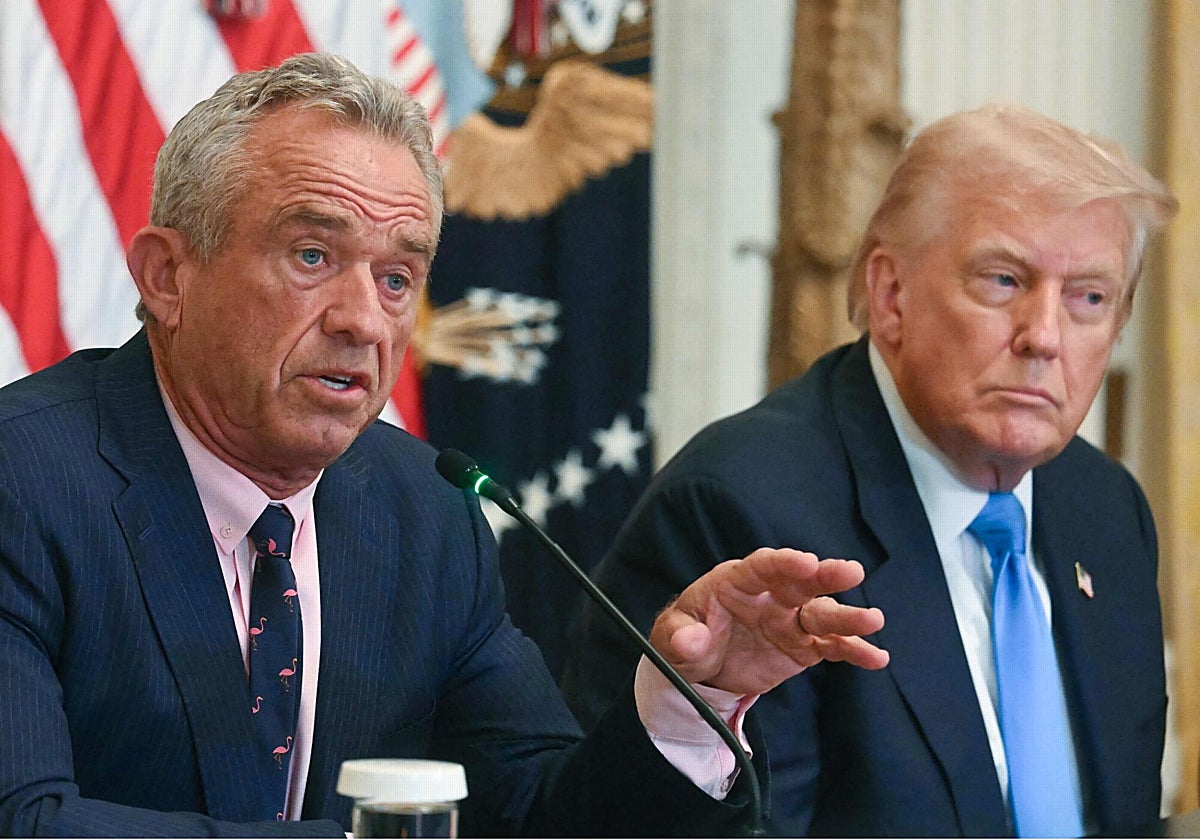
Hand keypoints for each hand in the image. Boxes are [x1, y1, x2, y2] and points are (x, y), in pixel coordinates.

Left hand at [648, 547, 888, 695]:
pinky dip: (853, 650)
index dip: (784, 563)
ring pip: (823, 614)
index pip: (763, 566)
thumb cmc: (686, 638)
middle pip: (802, 582)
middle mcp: (771, 595)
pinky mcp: (803, 645)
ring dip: (847, 617)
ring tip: (873, 620)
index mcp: (737, 581)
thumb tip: (690, 640)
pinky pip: (831, 646)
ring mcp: (790, 620)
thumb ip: (681, 637)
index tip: (806, 562)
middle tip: (851, 572)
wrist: (702, 667)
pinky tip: (876, 657)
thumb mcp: (672, 637)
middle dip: (826, 576)